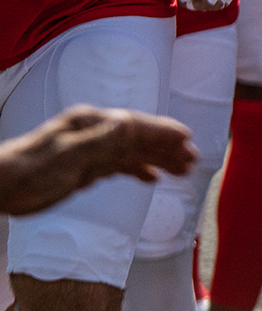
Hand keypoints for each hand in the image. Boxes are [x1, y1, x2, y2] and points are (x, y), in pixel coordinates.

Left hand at [0, 106, 196, 215]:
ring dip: (158, 159)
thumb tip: (130, 124)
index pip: (136, 125)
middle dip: (167, 147)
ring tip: (183, 170)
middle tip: (193, 160)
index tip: (187, 138)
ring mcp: (90, 151)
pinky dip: (138, 170)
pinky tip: (152, 179)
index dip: (163, 132)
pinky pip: (120, 166)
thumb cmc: (28, 171)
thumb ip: (99, 141)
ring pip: (133, 153)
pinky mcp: (84, 169)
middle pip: (139, 138)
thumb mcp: (66, 156)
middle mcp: (95, 134)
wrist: (0, 186)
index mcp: (92, 125)